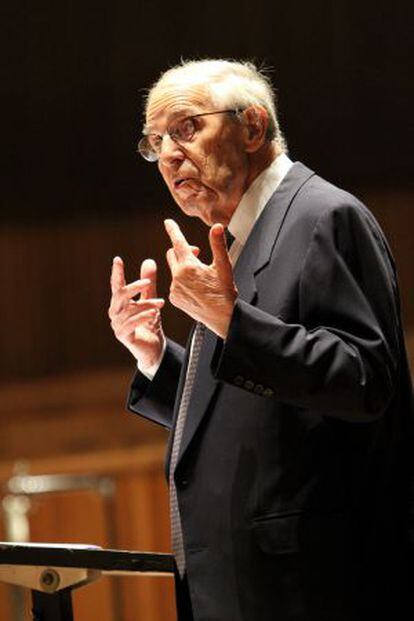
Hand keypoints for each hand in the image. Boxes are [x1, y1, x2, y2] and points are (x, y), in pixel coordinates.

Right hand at [109, 256, 164, 368]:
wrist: (154, 348)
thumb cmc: (150, 324)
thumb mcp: (151, 300)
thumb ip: (149, 283)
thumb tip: (149, 260)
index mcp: (120, 303)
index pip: (116, 285)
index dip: (117, 273)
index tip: (118, 260)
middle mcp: (115, 313)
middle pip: (120, 295)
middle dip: (134, 287)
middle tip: (148, 282)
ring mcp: (117, 325)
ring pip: (129, 310)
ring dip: (146, 305)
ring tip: (161, 303)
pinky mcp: (123, 336)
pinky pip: (131, 324)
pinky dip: (142, 317)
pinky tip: (153, 313)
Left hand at [164, 219, 236, 337]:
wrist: (222, 316)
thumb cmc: (224, 293)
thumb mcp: (223, 266)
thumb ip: (218, 244)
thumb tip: (216, 227)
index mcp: (189, 266)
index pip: (178, 242)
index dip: (173, 230)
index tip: (167, 222)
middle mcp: (178, 276)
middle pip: (173, 254)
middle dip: (182, 251)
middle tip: (196, 254)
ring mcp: (174, 288)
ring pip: (175, 270)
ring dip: (183, 268)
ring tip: (200, 277)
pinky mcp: (174, 298)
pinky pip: (175, 285)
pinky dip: (182, 282)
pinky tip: (195, 288)